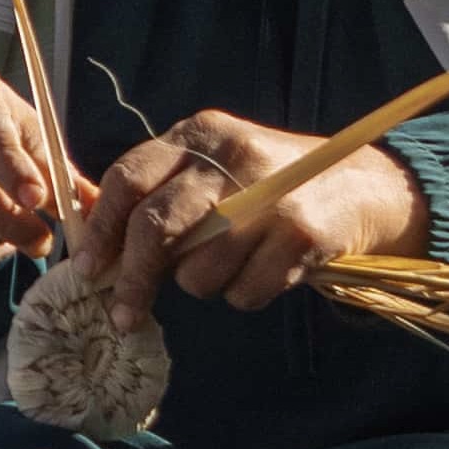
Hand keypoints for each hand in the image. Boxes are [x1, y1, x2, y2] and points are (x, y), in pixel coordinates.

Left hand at [74, 113, 424, 317]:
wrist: (362, 186)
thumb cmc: (267, 184)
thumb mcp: (214, 164)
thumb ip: (161, 191)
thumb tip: (98, 249)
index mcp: (200, 134)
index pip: (128, 178)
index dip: (101, 228)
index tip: (87, 268)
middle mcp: (232, 158)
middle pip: (155, 227)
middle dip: (133, 279)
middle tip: (122, 314)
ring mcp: (270, 196)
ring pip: (198, 271)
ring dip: (204, 285)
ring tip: (232, 263)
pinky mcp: (302, 235)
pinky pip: (244, 292)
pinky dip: (246, 293)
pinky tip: (267, 269)